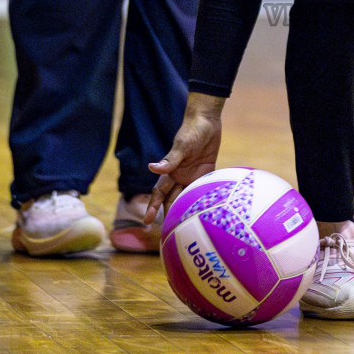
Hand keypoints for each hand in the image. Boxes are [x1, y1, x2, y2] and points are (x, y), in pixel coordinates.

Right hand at [145, 108, 222, 223]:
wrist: (207, 120)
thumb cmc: (191, 131)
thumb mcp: (181, 146)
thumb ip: (169, 160)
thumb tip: (151, 168)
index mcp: (171, 172)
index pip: (159, 193)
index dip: (152, 207)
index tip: (146, 222)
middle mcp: (180, 176)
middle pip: (172, 199)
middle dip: (169, 215)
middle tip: (169, 233)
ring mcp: (193, 176)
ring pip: (187, 198)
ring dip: (186, 210)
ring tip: (186, 228)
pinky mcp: (206, 173)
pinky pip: (203, 190)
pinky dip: (203, 200)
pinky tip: (205, 212)